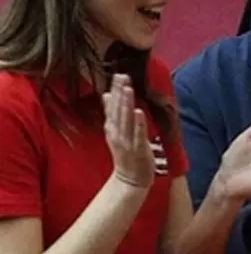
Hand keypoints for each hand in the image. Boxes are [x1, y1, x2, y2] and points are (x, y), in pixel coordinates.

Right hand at [103, 74, 153, 188]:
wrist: (129, 179)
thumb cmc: (125, 153)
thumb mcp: (115, 131)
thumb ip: (112, 113)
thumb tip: (107, 94)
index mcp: (112, 127)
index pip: (112, 105)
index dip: (115, 90)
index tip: (117, 75)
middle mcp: (117, 132)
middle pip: (118, 110)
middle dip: (120, 92)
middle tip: (122, 76)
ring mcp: (127, 141)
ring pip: (126, 120)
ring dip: (126, 104)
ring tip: (128, 89)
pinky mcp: (138, 149)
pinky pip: (138, 134)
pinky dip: (138, 123)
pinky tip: (139, 111)